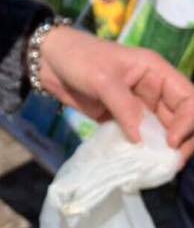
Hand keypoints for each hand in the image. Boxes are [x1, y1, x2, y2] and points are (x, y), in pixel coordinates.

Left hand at [39, 26, 193, 162]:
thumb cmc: (78, 59)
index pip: (189, 98)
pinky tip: (135, 163)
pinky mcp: (119, 118)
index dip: (188, 121)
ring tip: (155, 168)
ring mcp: (137, 106)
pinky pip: (136, 136)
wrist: (48, 60)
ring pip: (160, 130)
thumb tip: (141, 139)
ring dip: (160, 148)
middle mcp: (153, 89)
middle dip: (181, 141)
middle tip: (171, 163)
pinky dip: (138, 149)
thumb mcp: (102, 79)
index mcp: (156, 72)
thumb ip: (123, 107)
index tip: (172, 141)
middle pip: (180, 118)